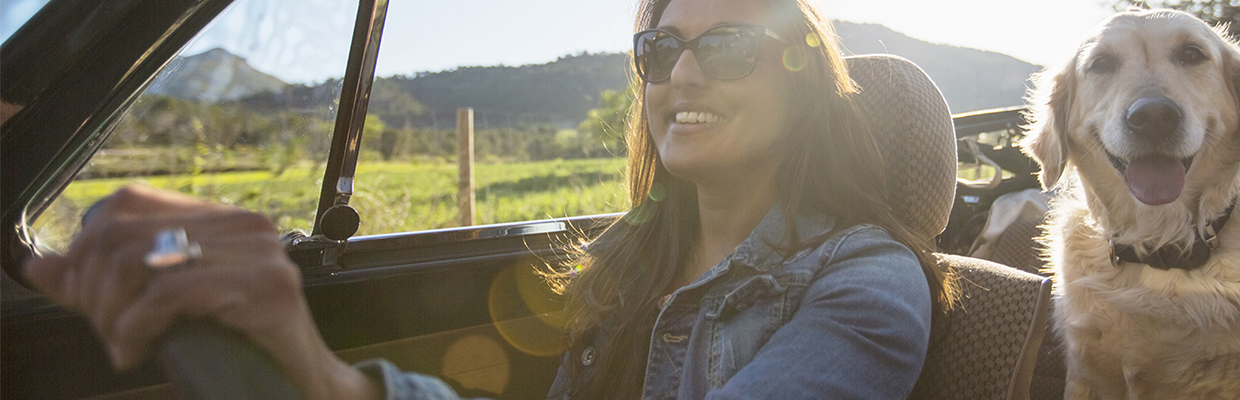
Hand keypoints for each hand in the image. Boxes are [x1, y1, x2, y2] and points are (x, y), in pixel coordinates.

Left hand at [22, 185, 378, 399]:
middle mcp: (246, 225)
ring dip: (112, 314)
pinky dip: (135, 327)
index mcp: (225, 219)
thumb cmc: (242, 347)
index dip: (87, 249)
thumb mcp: (170, 306)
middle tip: (105, 331)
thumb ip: (108, 284)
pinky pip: (169, 295)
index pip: (128, 204)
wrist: (305, 385)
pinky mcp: (266, 288)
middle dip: (94, 289)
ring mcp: (261, 254)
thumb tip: (41, 268)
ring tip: (122, 344)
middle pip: (124, 234)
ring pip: (140, 264)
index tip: (84, 297)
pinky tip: (137, 351)